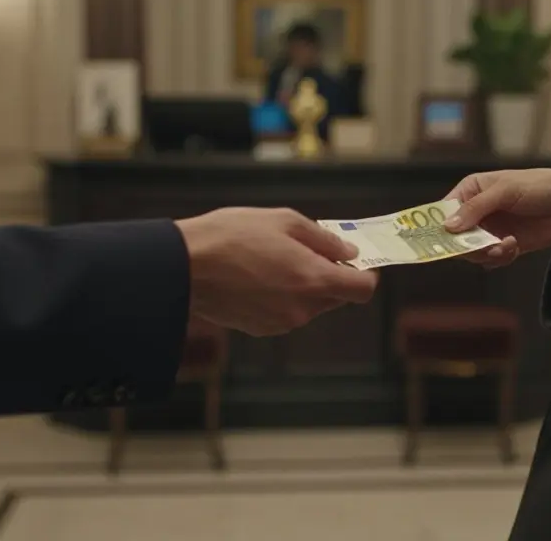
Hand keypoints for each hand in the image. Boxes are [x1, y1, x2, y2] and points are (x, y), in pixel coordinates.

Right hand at [176, 208, 377, 335]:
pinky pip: (286, 312)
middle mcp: (303, 308)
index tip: (356, 261)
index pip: (362, 290)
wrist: (184, 266)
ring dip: (304, 285)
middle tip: (309, 250)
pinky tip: (259, 276)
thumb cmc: (233, 236)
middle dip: (331, 276)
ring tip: (275, 258)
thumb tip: (348, 253)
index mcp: (314, 280)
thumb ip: (324, 240)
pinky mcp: (261, 328)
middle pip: (336, 297)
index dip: (365, 274)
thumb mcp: (285, 221)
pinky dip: (283, 296)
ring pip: (310, 305)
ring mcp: (281, 323)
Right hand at [442, 169, 550, 268]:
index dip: (435, 225)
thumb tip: (448, 226)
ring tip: (506, 246)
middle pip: (453, 236)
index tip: (434, 241)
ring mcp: (488, 230)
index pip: (442, 210)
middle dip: (466, 245)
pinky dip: (500, 257)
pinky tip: (514, 247)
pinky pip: (489, 259)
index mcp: (470, 190)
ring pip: (471, 252)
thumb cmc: (539, 186)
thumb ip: (477, 207)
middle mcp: (475, 212)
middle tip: (483, 247)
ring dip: (486, 253)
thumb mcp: (507, 190)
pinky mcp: (502, 246)